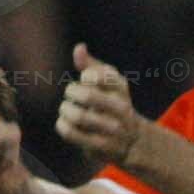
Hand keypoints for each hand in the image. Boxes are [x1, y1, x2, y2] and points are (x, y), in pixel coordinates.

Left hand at [54, 44, 146, 169]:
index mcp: (121, 88)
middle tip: (70, 94)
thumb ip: (90, 64)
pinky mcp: (101, 146)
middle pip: (88, 96)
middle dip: (72, 92)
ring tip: (66, 109)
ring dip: (66, 110)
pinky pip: (73, 133)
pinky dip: (62, 125)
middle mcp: (120, 108)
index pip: (103, 75)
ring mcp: (112, 129)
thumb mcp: (106, 83)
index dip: (87, 76)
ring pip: (79, 116)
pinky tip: (63, 122)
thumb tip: (79, 48)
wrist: (131, 141)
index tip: (85, 80)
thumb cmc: (111, 104)